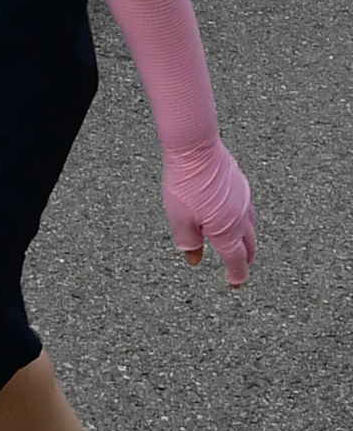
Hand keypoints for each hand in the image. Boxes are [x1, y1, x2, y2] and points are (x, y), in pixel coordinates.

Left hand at [162, 138, 255, 286]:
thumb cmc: (186, 182)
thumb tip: (195, 258)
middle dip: (245, 259)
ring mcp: (244, 198)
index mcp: (227, 230)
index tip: (236, 282)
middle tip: (240, 267)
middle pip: (249, 246)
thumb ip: (188, 242)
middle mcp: (241, 217)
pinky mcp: (241, 183)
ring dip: (246, 239)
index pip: (236, 260)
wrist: (195, 148)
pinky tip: (234, 215)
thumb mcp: (179, 219)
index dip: (237, 275)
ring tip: (239, 243)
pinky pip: (247, 209)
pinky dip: (243, 220)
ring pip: (250, 227)